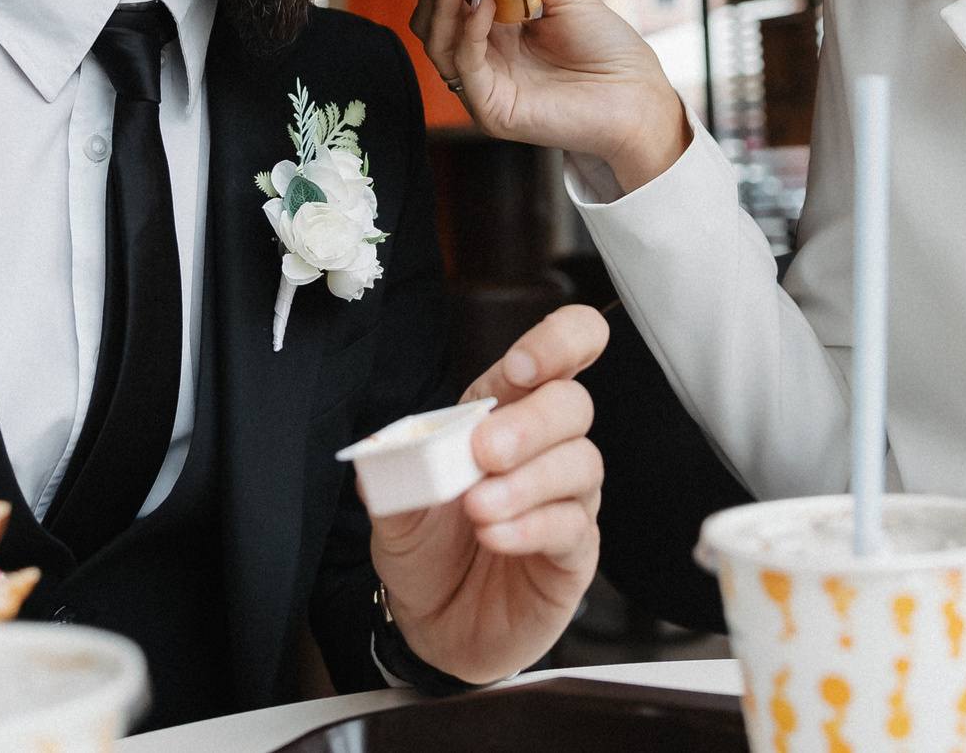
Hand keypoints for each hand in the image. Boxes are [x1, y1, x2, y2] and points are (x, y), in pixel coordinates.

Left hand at [367, 304, 608, 682]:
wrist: (435, 623)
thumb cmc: (427, 548)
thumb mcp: (396, 504)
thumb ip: (395, 471)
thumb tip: (386, 447)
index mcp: (504, 411)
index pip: (562, 351)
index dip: (558, 342)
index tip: (521, 367)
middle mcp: (545, 446)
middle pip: (573, 404)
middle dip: (530, 423)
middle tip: (483, 452)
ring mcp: (566, 498)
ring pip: (580, 464)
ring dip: (525, 482)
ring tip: (478, 508)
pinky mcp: (575, 550)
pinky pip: (571, 526)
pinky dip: (530, 528)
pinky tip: (494, 537)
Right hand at [410, 0, 689, 190]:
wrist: (638, 94)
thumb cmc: (608, 49)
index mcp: (495, 33)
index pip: (447, 0)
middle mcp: (483, 60)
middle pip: (430, 21)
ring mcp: (483, 87)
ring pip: (436, 42)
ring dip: (443, 1)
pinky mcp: (493, 109)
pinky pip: (465, 65)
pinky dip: (469, 29)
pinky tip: (485, 1)